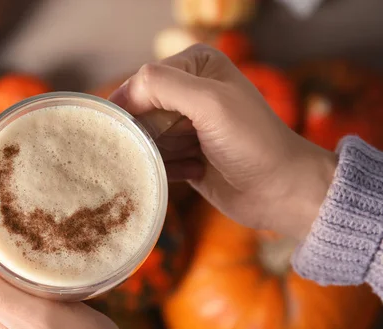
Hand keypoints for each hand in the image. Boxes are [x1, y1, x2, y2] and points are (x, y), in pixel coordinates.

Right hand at [110, 45, 336, 239]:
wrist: (280, 190)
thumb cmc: (252, 142)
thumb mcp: (209, 102)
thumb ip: (161, 86)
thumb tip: (121, 94)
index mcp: (196, 65)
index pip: (143, 81)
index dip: (135, 106)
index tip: (140, 131)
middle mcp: (189, 91)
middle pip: (140, 112)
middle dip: (153, 133)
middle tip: (184, 143)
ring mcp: (186, 124)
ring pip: (146, 138)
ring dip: (164, 153)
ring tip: (195, 156)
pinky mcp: (184, 154)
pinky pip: (155, 160)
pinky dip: (169, 169)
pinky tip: (196, 169)